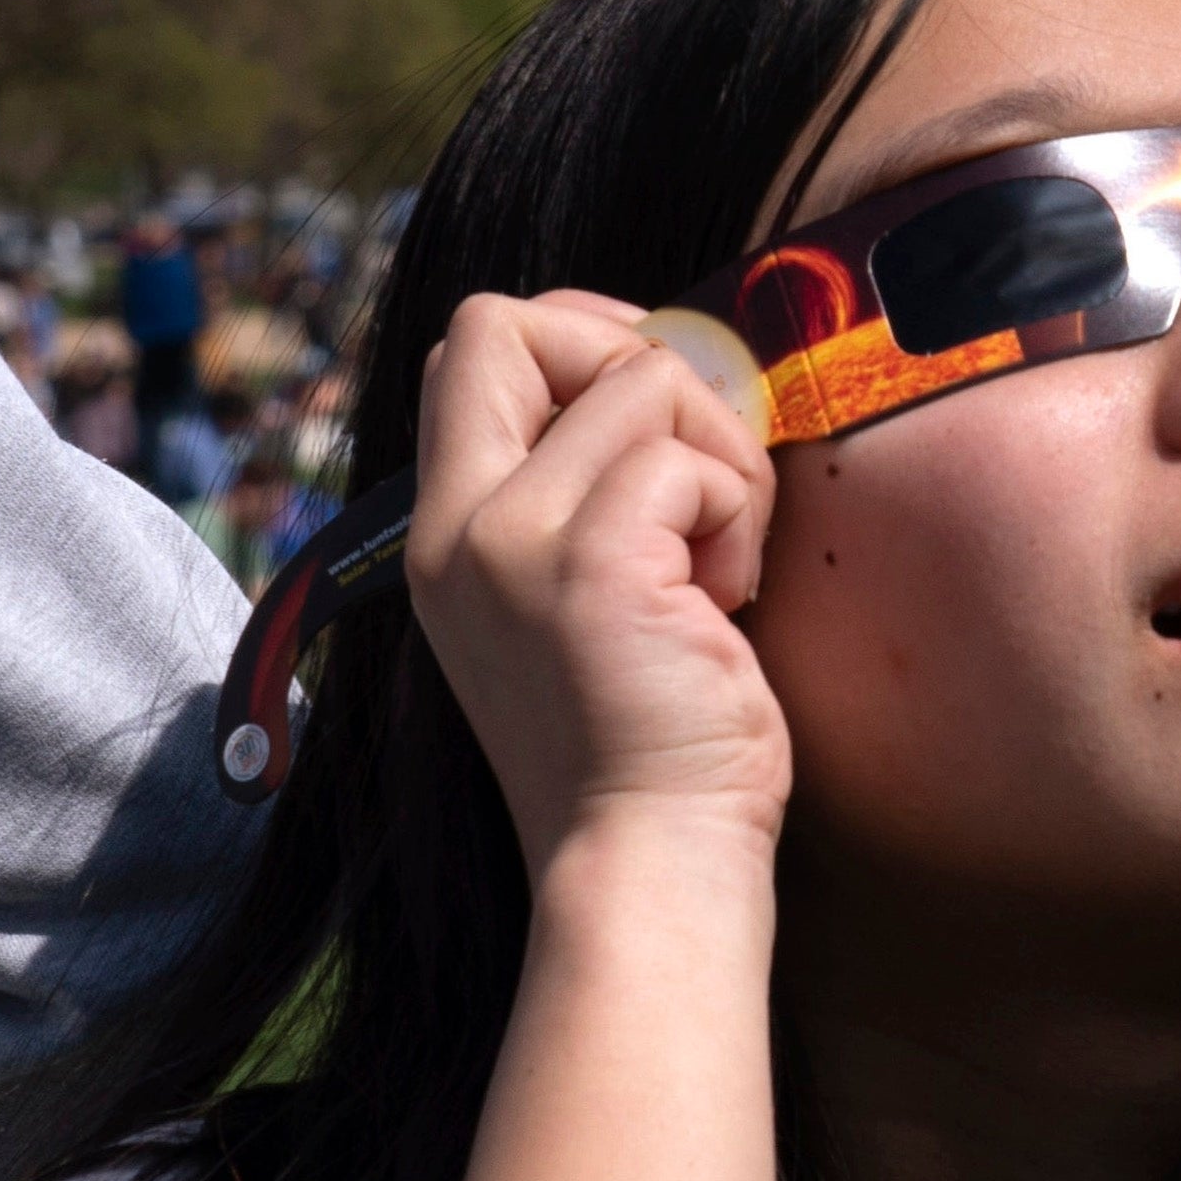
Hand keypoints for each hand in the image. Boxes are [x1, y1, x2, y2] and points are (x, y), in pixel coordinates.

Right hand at [405, 290, 790, 867]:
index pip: (470, 343)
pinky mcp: (594, 565)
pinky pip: (691, 459)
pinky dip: (737, 512)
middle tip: (694, 477)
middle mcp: (456, 525)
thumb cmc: (649, 732)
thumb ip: (579, 482)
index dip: (575, 341)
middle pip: (515, 321)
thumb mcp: (572, 589)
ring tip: (715, 563)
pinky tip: (725, 601)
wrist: (653, 859)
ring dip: (717, 456)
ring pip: (643, 377)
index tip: (651, 422)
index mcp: (442, 529)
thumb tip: (657, 362)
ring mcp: (514, 541)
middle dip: (640, 365)